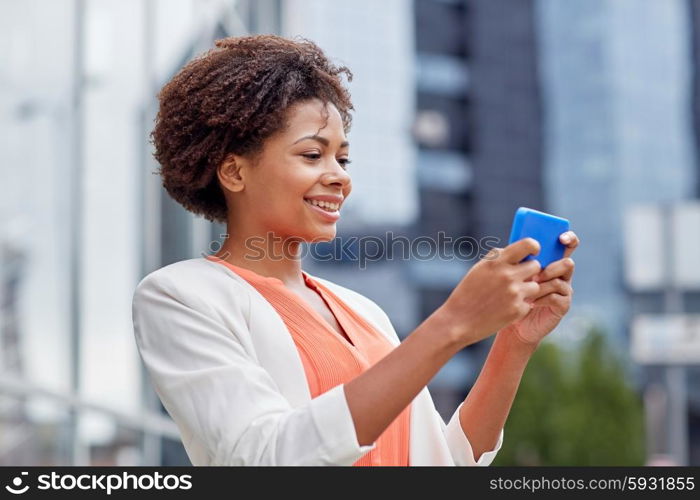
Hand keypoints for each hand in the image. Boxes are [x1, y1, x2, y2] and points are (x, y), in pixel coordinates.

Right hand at [440, 238, 542, 346]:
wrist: (459, 321)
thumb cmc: (467, 293)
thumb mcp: (479, 269)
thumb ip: (498, 259)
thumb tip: (519, 252)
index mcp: (496, 262)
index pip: (527, 244)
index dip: (534, 247)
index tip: (533, 252)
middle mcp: (507, 276)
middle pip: (535, 266)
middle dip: (529, 271)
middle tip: (518, 279)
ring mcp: (514, 293)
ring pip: (535, 286)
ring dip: (526, 290)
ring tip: (509, 296)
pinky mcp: (517, 310)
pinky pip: (529, 303)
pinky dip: (520, 306)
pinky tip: (504, 309)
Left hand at [503, 231, 579, 346]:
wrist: (512, 320)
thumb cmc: (510, 293)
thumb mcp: (513, 272)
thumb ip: (518, 259)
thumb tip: (513, 245)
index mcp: (551, 261)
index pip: (567, 245)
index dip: (569, 238)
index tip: (561, 238)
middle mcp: (561, 274)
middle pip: (568, 263)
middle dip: (552, 268)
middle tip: (536, 276)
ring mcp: (564, 290)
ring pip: (560, 281)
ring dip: (542, 285)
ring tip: (528, 292)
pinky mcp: (563, 305)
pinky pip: (556, 297)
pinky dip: (541, 299)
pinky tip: (530, 303)